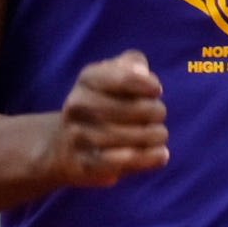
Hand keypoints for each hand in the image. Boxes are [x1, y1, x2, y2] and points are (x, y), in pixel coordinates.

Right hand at [47, 54, 170, 189]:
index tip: (155, 91)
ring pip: (138, 137)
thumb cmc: (105, 103)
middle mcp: (79, 105)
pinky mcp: (87, 163)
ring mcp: (80, 135)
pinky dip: (150, 158)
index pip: (127, 78)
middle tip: (156, 116)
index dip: (150, 86)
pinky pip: (126, 161)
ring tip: (157, 135)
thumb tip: (141, 72)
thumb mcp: (115, 74)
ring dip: (157, 136)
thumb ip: (133, 63)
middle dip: (157, 113)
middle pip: (141, 109)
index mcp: (88, 79)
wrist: (66, 146)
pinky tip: (161, 154)